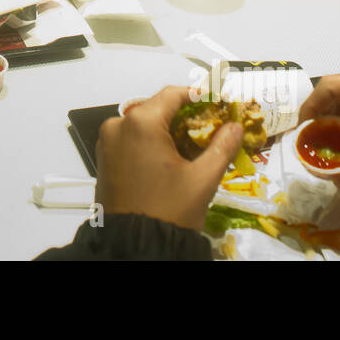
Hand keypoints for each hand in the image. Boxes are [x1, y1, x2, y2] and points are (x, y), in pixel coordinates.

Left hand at [95, 86, 242, 230]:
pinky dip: (151, 141)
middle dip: (185, 115)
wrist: (134, 245)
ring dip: (168, 129)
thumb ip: (222, 147)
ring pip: (143, 123)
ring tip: (195, 144)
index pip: (174, 94)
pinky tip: (172, 156)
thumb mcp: (202, 179)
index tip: (219, 104)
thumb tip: (235, 126)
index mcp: (141, 123)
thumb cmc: (168, 211)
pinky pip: (131, 138)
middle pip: (158, 107)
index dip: (199, 97)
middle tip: (212, 127)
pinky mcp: (104, 156)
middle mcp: (118, 125)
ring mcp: (107, 141)